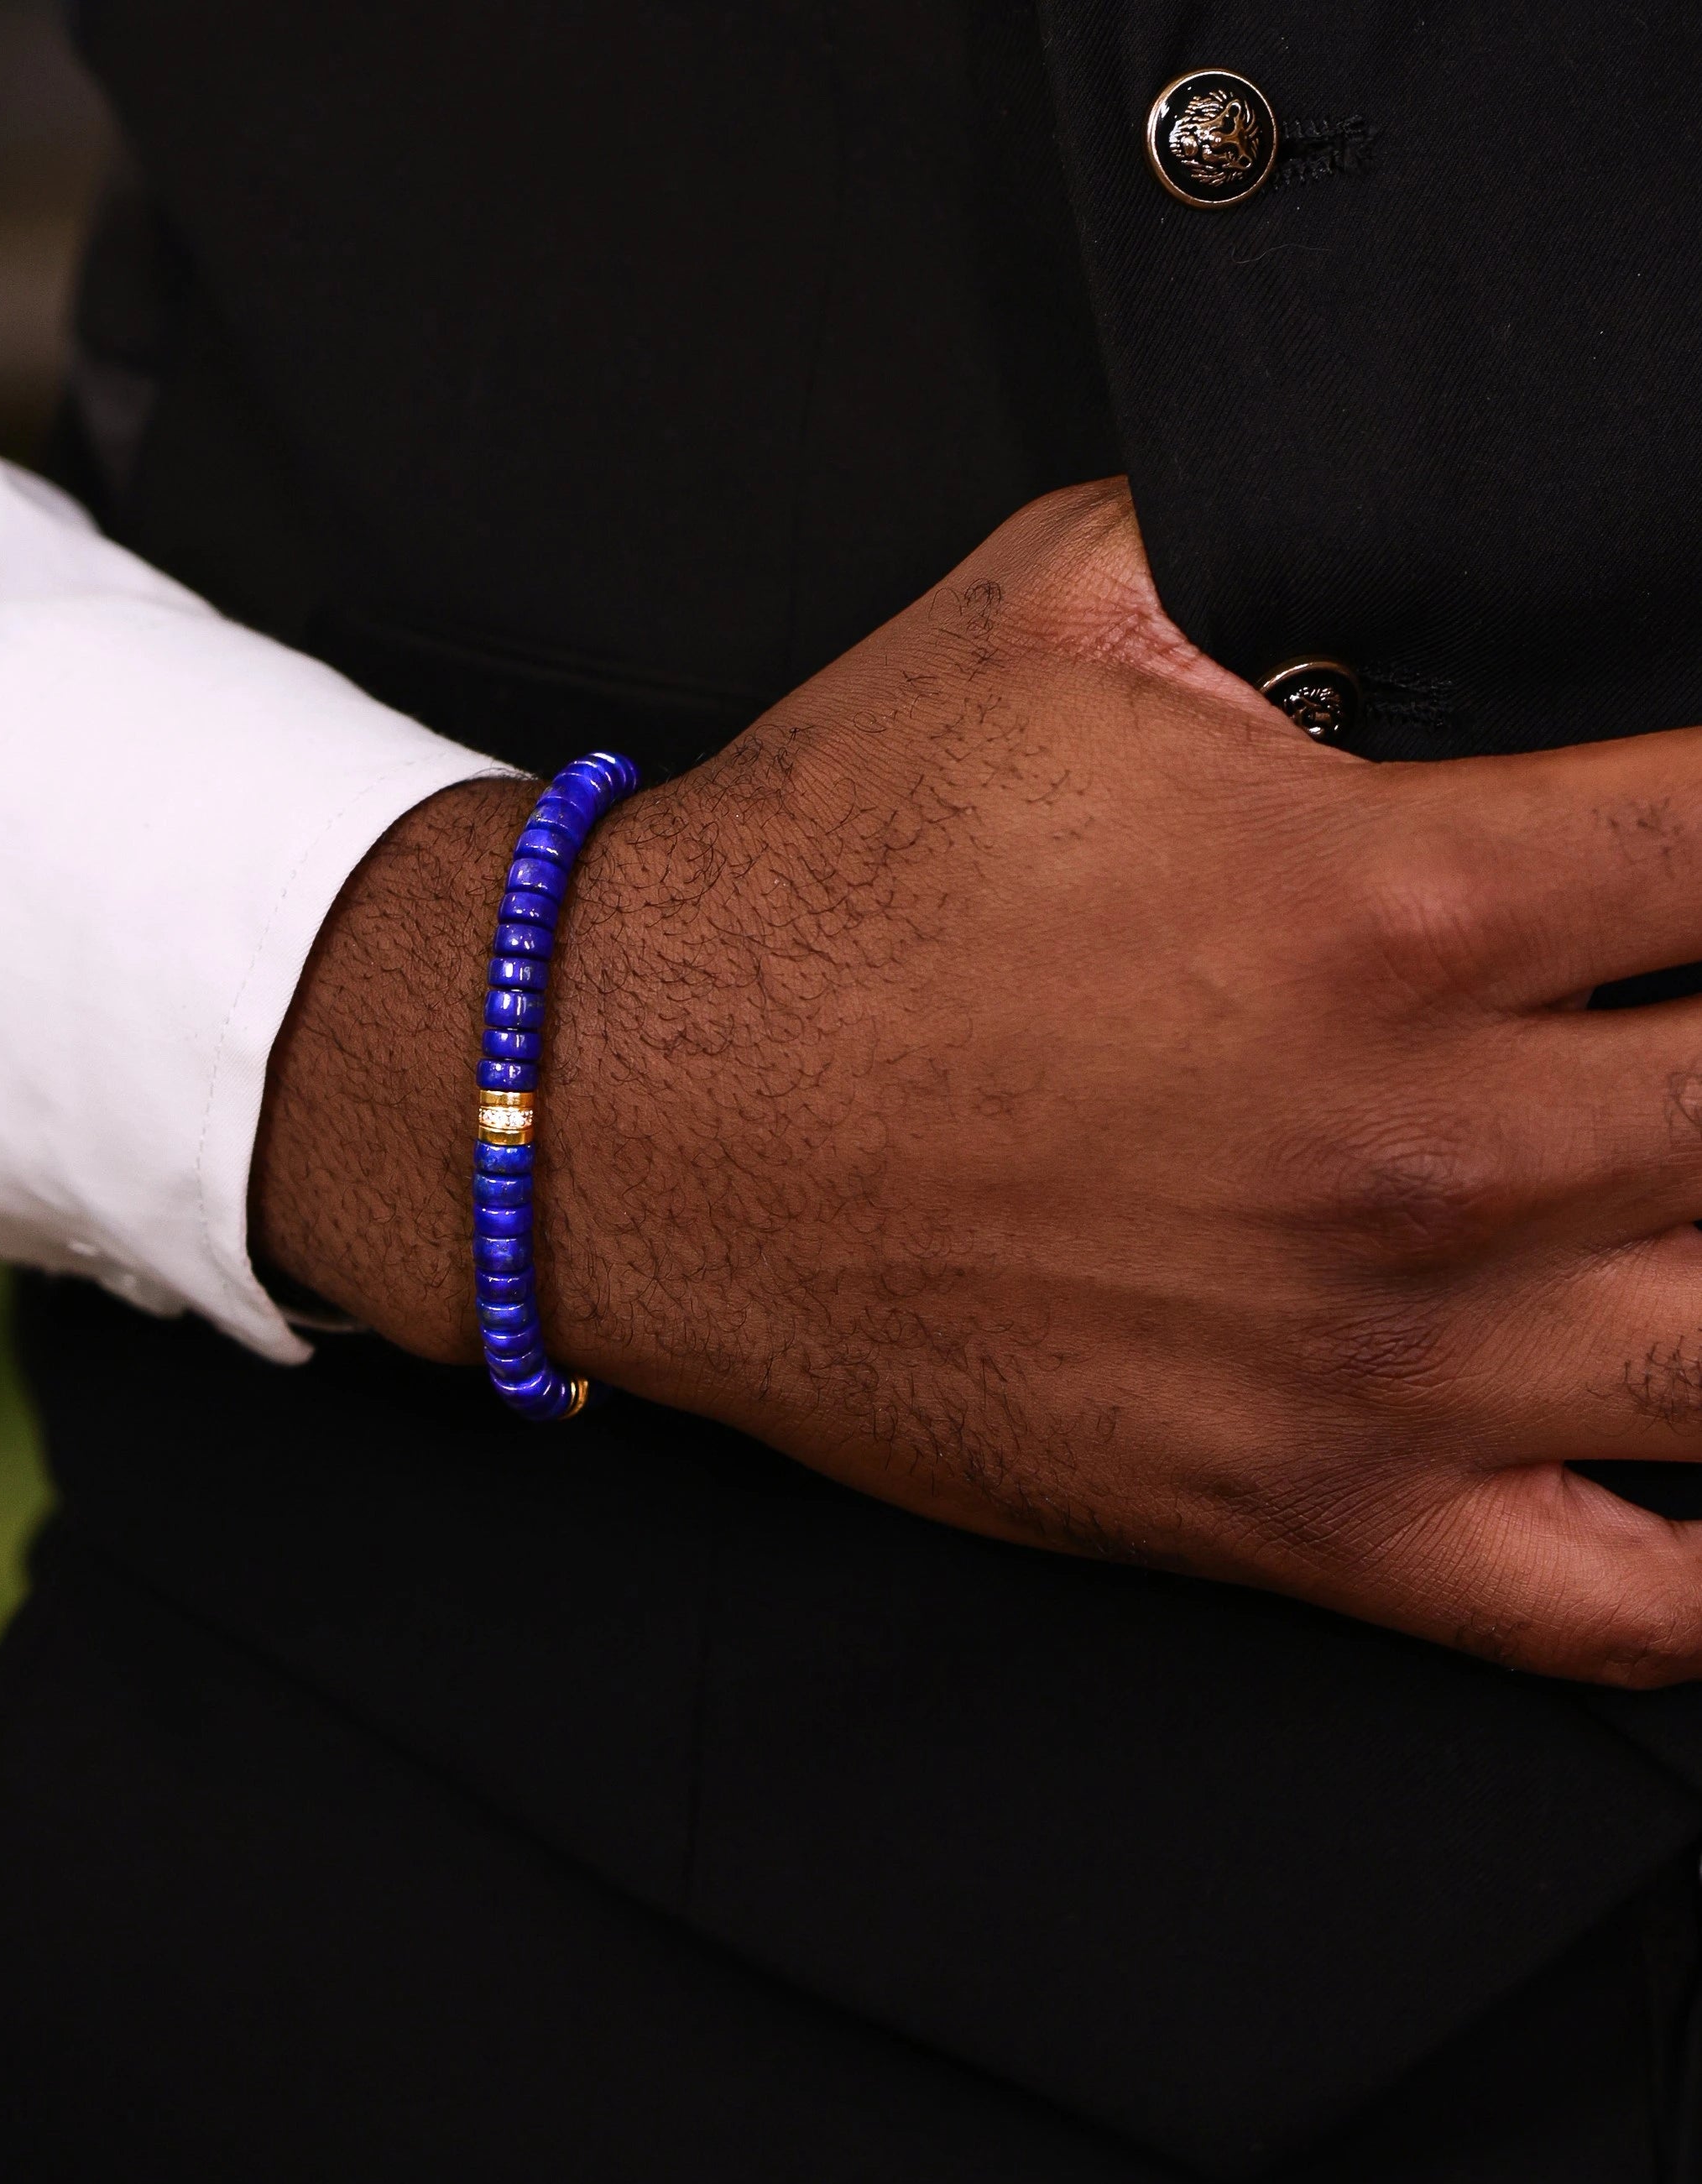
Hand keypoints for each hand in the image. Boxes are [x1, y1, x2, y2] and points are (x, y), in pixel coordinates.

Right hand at [256, 478, 1701, 1686]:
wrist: (626, 1113)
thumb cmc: (823, 881)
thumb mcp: (1051, 615)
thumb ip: (1301, 561)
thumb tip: (1446, 539)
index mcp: (1398, 900)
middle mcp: (1426, 1146)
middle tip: (1695, 1025)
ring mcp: (1374, 1360)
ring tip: (1697, 1196)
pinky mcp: (1290, 1513)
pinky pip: (1609, 1607)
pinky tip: (1694, 1470)